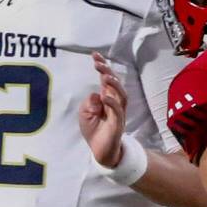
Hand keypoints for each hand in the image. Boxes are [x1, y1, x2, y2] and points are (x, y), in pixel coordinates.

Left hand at [79, 52, 126, 167]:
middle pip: (115, 83)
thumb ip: (89, 102)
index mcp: (106, 97)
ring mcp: (118, 112)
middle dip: (108, 71)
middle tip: (98, 64)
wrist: (100, 151)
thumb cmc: (94, 130)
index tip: (95, 55)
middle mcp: (114, 102)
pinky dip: (112, 102)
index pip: (106, 78)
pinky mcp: (118, 123)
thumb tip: (96, 94)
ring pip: (121, 94)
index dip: (102, 66)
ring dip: (114, 85)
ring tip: (105, 77)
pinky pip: (118, 110)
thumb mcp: (85, 113)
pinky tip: (104, 97)